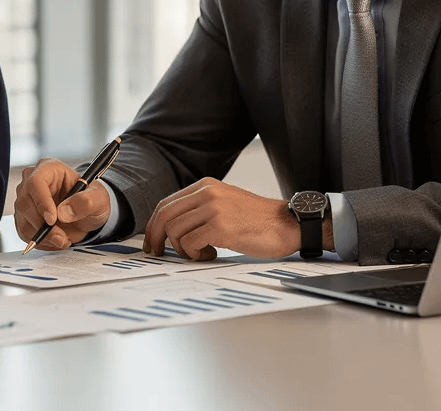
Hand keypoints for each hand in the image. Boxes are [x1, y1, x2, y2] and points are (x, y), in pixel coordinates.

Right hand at [13, 158, 110, 250]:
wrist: (87, 214)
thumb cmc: (90, 199)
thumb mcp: (99, 198)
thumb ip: (85, 202)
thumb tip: (63, 212)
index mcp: (49, 168)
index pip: (36, 182)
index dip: (42, 202)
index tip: (52, 219)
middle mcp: (32, 181)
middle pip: (25, 203)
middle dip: (44, 226)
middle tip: (61, 237)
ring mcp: (25, 200)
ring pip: (24, 221)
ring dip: (44, 236)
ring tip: (63, 238)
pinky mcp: (23, 217)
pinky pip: (25, 233)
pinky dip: (41, 241)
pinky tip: (55, 239)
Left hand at [142, 178, 301, 259]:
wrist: (288, 224)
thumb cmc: (258, 220)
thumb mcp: (225, 203)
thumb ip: (200, 209)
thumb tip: (171, 227)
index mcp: (206, 186)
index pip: (166, 203)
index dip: (154, 225)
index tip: (152, 241)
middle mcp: (208, 193)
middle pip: (165, 216)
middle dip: (156, 238)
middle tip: (157, 253)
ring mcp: (214, 209)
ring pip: (175, 231)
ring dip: (182, 249)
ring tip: (200, 253)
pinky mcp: (221, 227)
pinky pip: (190, 243)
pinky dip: (195, 254)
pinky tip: (211, 253)